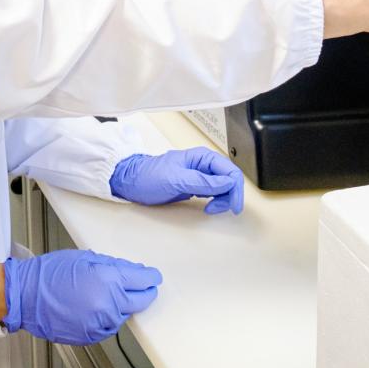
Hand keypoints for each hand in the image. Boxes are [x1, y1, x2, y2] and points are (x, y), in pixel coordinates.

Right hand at [0, 250, 161, 345]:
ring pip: (125, 314)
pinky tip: (93, 305)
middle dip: (143, 292)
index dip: (150, 277)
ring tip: (103, 293)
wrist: (26, 297)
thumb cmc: (50, 274)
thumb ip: (113, 266)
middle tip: (139, 285)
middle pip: (141, 301)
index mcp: (108, 281)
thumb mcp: (84, 258)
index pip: (143, 281)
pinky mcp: (92, 336)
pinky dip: (108, 316)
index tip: (153, 277)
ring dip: (122, 304)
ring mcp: (101, 324)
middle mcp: (109, 305)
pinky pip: (109, 325)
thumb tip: (134, 272)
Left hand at [109, 147, 244, 214]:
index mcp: (202, 157)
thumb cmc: (149, 176)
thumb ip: (203, 181)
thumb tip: (227, 183)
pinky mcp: (196, 186)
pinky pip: (215, 193)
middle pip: (230, 180)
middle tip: (220, 209)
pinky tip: (209, 206)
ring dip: (223, 200)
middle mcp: (204, 165)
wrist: (132, 183)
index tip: (233, 205)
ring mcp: (200, 176)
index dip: (235, 189)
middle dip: (229, 196)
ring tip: (211, 209)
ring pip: (224, 188)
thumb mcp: (176, 179)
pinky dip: (216, 201)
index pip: (230, 171)